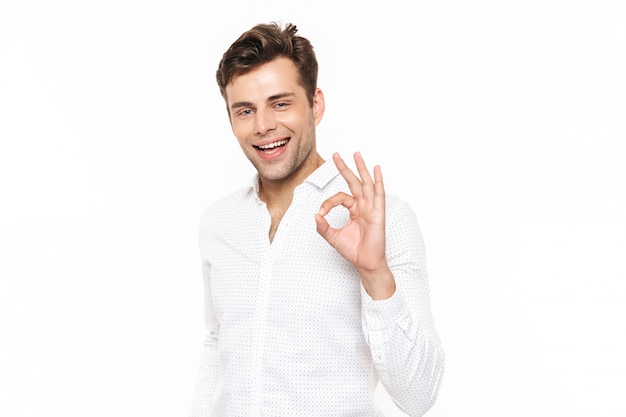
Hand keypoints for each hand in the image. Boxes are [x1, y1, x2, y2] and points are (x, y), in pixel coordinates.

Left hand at [315, 152, 394, 298]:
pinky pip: (379, 194)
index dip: (328, 202)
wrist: (365, 263)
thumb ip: (323, 227)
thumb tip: (315, 215)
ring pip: (366, 184)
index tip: (321, 213)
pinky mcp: (378, 213)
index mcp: (354, 210)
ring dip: (361, 168)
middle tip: (336, 155)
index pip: (340, 197)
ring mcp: (371, 208)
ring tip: (356, 154)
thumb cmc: (353, 250)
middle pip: (354, 182)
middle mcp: (363, 206)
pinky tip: (376, 169)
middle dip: (345, 168)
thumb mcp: (333, 237)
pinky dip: (378, 181)